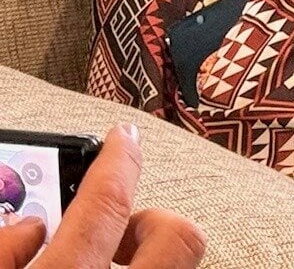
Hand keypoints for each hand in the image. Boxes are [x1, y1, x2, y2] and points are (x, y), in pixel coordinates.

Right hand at [0, 124, 205, 268]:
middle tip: (114, 229)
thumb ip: (4, 252)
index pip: (108, 201)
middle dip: (152, 220)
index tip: (125, 136)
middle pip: (177, 235)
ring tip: (103, 263)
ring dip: (145, 256)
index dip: (119, 159)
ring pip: (176, 266)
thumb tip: (29, 228)